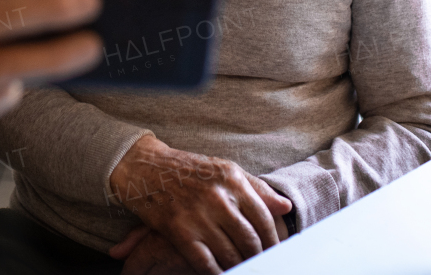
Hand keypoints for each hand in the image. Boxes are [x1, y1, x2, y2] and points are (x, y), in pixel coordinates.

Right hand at [108, 135, 291, 273]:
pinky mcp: (179, 230)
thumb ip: (256, 188)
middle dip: (258, 258)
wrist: (145, 166)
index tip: (277, 253)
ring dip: (240, 267)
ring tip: (245, 270)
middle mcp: (217, 197)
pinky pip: (205, 261)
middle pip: (249, 239)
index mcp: (232, 179)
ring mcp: (197, 215)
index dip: (273, 240)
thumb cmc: (189, 170)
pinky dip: (217, 273)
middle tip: (263, 266)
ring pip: (229, 253)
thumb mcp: (224, 170)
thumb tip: (284, 206)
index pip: (262, 217)